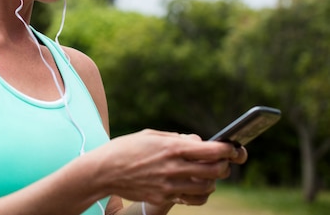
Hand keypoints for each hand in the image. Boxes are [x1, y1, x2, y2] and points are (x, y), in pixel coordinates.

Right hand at [96, 129, 239, 206]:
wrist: (103, 171)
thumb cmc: (125, 149)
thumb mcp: (151, 135)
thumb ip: (176, 138)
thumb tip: (197, 142)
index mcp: (172, 148)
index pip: (212, 151)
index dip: (228, 149)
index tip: (232, 147)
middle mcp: (173, 168)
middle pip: (216, 171)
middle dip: (225, 165)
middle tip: (223, 161)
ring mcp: (169, 186)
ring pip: (207, 188)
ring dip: (213, 181)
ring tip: (207, 174)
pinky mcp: (163, 199)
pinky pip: (191, 200)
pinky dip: (199, 194)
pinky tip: (194, 186)